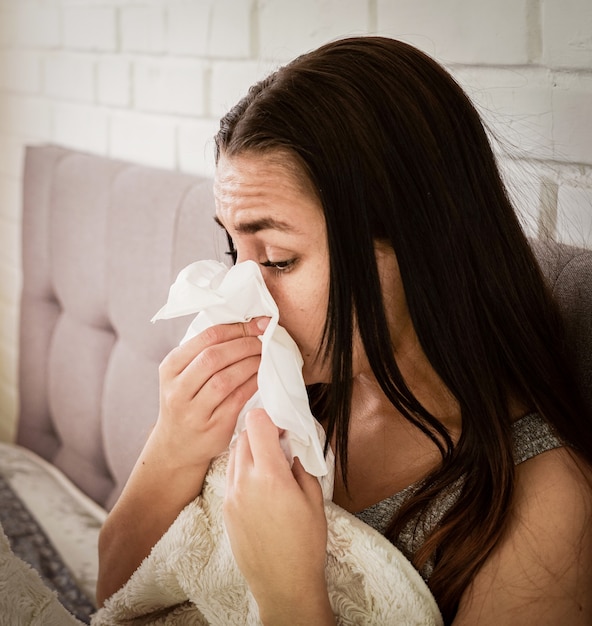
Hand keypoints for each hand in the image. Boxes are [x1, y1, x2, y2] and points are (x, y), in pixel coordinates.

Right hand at [152, 317, 268, 471]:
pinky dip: (253, 383)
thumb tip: (247, 326)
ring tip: (265, 355)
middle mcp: (178, 389)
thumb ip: (204, 352)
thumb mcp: (183, 374)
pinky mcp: (213, 427)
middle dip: (245, 344)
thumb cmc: (186, 402)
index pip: (206, 338)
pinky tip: (262, 375)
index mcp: (170, 367)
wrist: (176, 447)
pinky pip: (237, 399)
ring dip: (251, 363)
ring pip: (226, 379)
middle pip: (214, 357)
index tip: (259, 323)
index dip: (237, 328)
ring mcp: (194, 411)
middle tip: (265, 339)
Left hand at [224, 410, 333, 624]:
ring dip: (250, 449)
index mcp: (270, 476)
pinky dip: (243, 468)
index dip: (270, 417)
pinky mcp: (225, 509)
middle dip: (261, 431)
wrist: (283, 585)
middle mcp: (244, 482)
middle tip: (279, 442)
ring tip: (270, 464)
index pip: (257, 423)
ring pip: (234, 454)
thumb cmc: (305, 544)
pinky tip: (260, 483)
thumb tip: (291, 445)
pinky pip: (231, 475)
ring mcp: (231, 496)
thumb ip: (301, 465)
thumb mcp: (314, 499)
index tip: (283, 425)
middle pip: (243, 435)